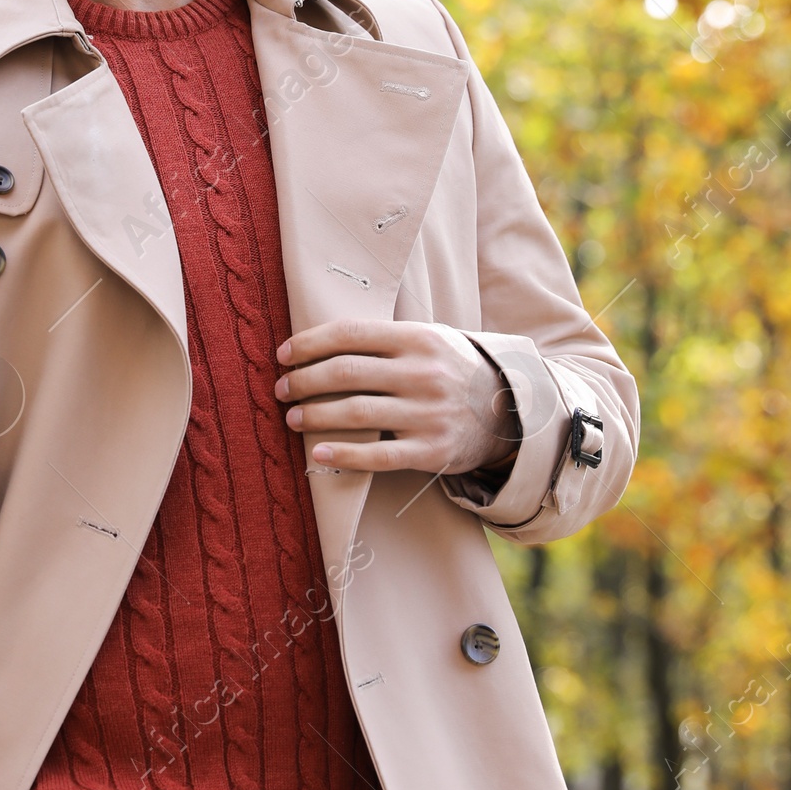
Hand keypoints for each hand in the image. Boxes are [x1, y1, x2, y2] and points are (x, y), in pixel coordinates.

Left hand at [274, 320, 518, 478]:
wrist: (509, 412)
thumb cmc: (454, 370)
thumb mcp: (430, 340)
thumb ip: (385, 339)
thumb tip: (318, 341)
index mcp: (418, 338)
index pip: (350, 334)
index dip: (309, 344)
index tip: (283, 354)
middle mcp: (423, 373)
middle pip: (345, 373)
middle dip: (303, 381)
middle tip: (281, 389)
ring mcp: (427, 413)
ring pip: (355, 412)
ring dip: (314, 415)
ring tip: (292, 417)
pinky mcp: (431, 451)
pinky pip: (377, 456)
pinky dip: (343, 454)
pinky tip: (317, 452)